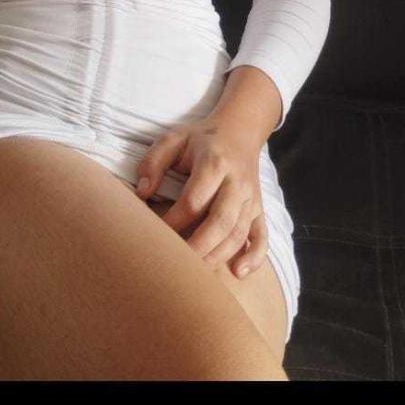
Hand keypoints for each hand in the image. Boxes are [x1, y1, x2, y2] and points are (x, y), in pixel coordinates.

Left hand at [135, 115, 268, 277]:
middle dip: (198, 247)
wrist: (239, 130)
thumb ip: (153, 161)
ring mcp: (251, 197)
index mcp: (214, 162)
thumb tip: (143, 193)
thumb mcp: (173, 139)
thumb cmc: (199, 140)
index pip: (194, 200)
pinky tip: (238, 272)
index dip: (173, 220)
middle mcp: (237, 182)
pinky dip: (254, 257)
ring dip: (218, 256)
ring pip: (238, 233)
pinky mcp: (259, 208)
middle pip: (220, 221)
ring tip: (196, 274)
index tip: (155, 233)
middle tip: (176, 265)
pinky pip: (262, 236)